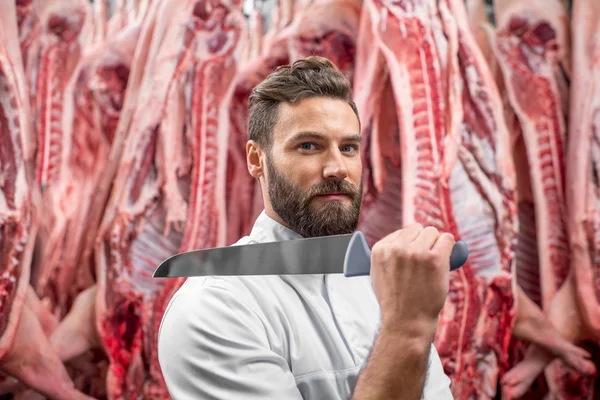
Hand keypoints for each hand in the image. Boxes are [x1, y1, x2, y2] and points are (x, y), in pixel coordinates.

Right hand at [370, 223, 454, 338]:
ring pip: (433, 232)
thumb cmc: (395, 301)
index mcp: (380, 250)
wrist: (407, 322)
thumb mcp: (379, 273)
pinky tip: (445, 260)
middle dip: (423, 242)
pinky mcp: (435, 259)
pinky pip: (448, 239)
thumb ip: (389, 254)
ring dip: (436, 244)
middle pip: (418, 229)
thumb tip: (406, 237)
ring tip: (433, 264)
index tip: (414, 257)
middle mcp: (397, 248)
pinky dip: (449, 247)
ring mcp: (416, 253)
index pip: (402, 232)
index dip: (410, 243)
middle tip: (425, 261)